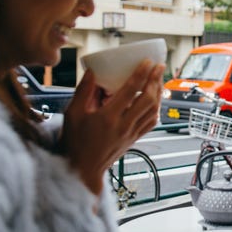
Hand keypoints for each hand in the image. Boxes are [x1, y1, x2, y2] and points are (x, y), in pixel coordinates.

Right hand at [61, 60, 163, 194]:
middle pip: (148, 99)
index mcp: (108, 117)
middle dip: (155, 80)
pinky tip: (155, 101)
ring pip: (153, 110)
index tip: (147, 62)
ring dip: (159, 93)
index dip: (141, 74)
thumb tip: (93, 72)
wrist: (82, 170)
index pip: (131, 91)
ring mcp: (131, 133)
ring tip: (159, 80)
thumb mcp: (73, 114)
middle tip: (159, 66)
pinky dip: (156, 109)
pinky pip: (151, 122)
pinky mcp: (134, 139)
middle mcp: (124, 125)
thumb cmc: (75, 142)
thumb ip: (83, 91)